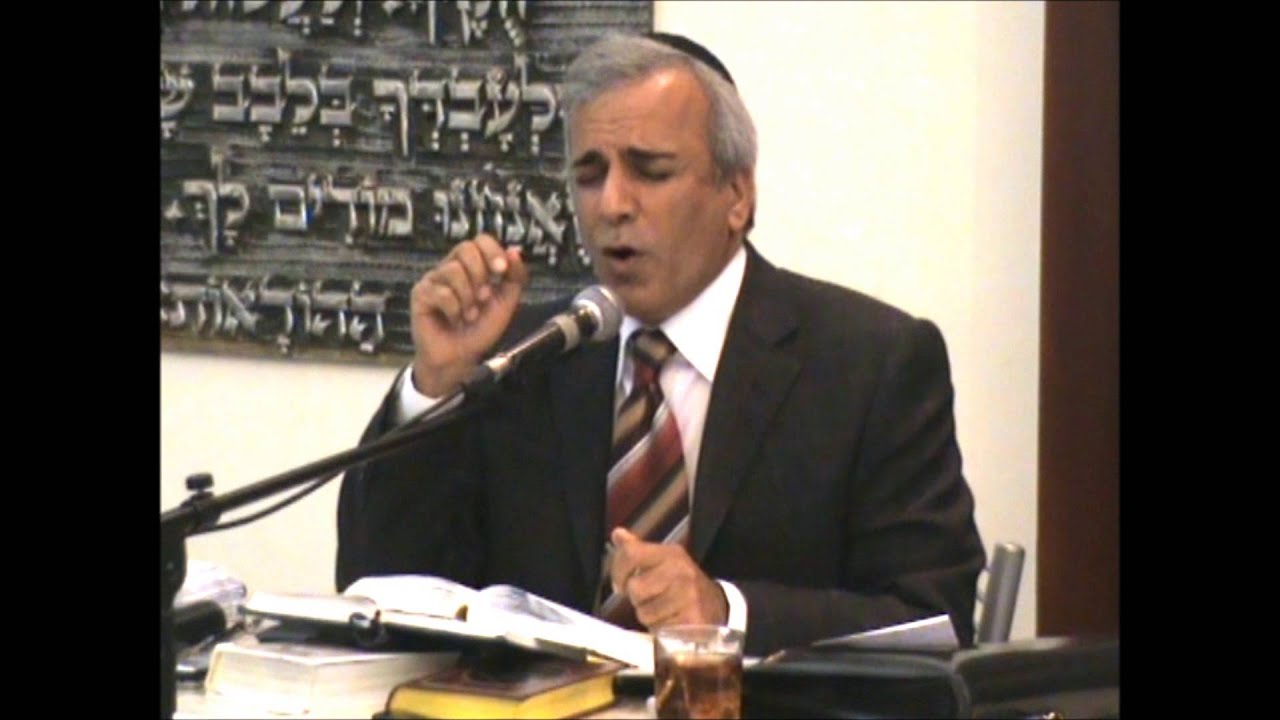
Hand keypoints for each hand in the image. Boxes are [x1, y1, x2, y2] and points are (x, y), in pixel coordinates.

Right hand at [409, 234, 528, 395]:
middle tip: (483, 297)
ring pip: (453, 270)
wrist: (462, 357)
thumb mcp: (506, 303)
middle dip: (480, 275)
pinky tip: (454, 319)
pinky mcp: (421, 294)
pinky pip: (440, 292)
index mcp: (473, 267)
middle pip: (465, 248)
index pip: (480, 240)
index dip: (492, 251)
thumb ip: (515, 277)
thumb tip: (515, 252)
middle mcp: (452, 269)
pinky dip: (454, 310)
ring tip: (469, 314)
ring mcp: (435, 280)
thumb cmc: (480, 331)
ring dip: (467, 297)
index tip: (501, 269)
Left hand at [608, 527, 727, 627]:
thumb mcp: (663, 562)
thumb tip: (617, 534)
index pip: (631, 553)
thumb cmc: (682, 584)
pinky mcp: (692, 619)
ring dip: (649, 616)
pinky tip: (672, 621)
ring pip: (644, 612)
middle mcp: (680, 571)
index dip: (618, 571)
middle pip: (635, 588)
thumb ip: (638, 550)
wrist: (717, 606)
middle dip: (637, 598)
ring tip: (663, 611)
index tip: (621, 583)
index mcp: (671, 554)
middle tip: (650, 598)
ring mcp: (688, 596)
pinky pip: (658, 629)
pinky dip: (661, 629)